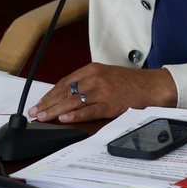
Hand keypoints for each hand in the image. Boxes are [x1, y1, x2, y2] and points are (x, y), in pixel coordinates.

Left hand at [29, 62, 176, 123]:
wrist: (151, 86)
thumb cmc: (129, 83)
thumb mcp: (105, 76)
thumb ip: (87, 83)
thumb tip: (67, 96)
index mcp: (91, 70)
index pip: (64, 82)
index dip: (49, 94)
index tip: (39, 103)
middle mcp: (95, 78)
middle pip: (65, 91)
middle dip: (48, 103)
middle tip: (35, 112)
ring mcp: (102, 91)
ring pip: (73, 101)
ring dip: (56, 110)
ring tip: (43, 117)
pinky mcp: (111, 104)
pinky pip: (89, 109)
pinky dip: (76, 114)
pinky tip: (65, 118)